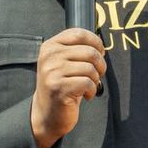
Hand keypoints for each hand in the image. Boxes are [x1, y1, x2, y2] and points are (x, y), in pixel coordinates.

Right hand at [29, 28, 106, 147]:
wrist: (47, 113)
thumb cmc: (61, 86)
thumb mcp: (63, 62)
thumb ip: (76, 50)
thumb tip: (100, 44)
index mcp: (50, 46)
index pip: (79, 33)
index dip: (96, 42)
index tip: (100, 53)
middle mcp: (49, 56)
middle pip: (89, 51)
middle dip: (100, 65)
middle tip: (97, 75)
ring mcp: (52, 72)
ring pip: (90, 68)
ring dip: (95, 80)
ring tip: (88, 86)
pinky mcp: (59, 88)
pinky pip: (88, 83)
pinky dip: (91, 91)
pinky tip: (85, 95)